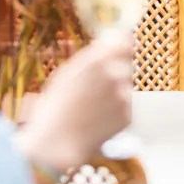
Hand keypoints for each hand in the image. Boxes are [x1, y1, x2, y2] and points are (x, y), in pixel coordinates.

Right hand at [17, 34, 132, 172]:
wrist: (57, 144)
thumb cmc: (55, 107)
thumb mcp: (66, 72)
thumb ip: (90, 55)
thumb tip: (107, 42)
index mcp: (99, 60)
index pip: (124, 39)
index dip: (119, 43)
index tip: (115, 47)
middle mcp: (116, 75)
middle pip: (126, 61)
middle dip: (115, 67)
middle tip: (96, 82)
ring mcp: (125, 96)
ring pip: (126, 84)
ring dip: (116, 88)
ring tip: (93, 104)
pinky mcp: (128, 115)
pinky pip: (126, 104)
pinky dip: (116, 108)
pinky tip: (97, 116)